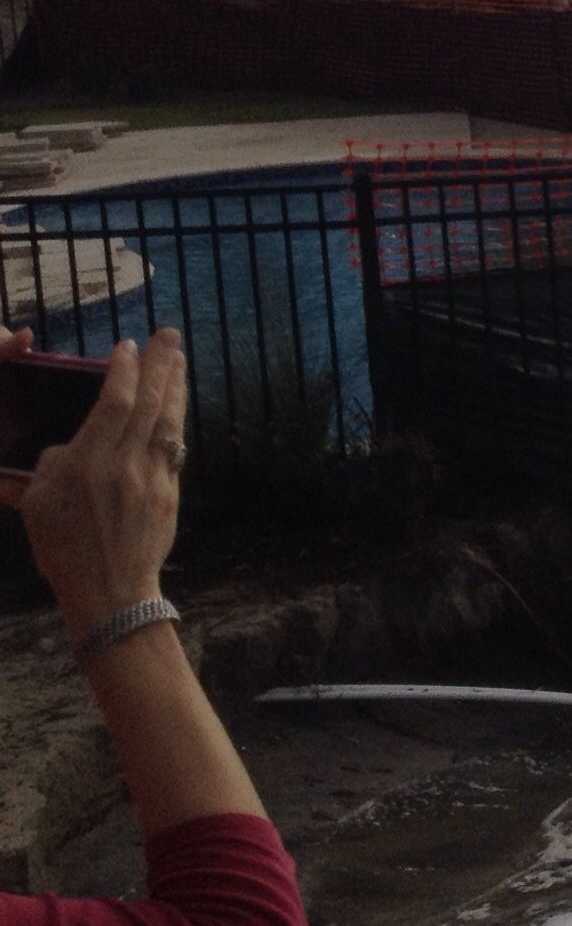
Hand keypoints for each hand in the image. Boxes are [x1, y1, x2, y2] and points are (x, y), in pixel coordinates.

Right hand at [15, 330, 187, 644]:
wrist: (111, 591)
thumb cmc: (64, 550)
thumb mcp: (37, 505)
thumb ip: (51, 466)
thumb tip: (69, 446)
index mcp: (90, 464)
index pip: (115, 403)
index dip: (124, 371)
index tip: (127, 346)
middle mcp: (127, 465)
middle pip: (150, 403)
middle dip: (161, 365)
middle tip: (168, 334)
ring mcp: (154, 478)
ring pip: (170, 421)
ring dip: (176, 386)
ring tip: (180, 359)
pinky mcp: (171, 493)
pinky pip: (175, 446)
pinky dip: (176, 420)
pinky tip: (177, 406)